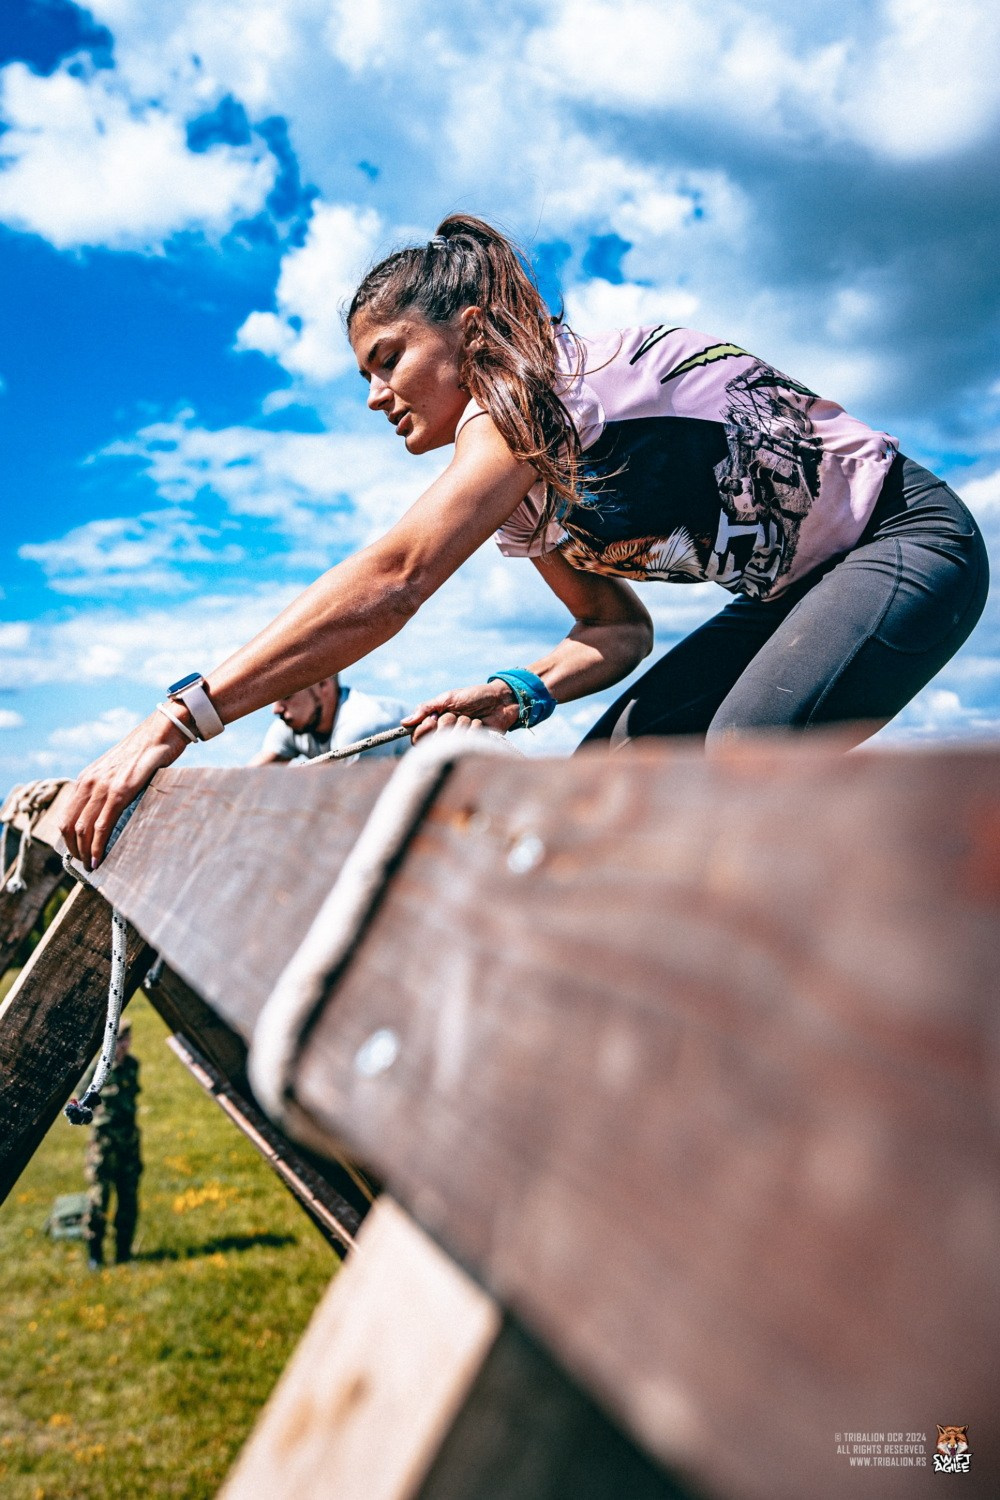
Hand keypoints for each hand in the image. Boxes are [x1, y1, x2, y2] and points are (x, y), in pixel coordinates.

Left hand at [59, 711, 190, 869]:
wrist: (162, 730)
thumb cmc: (146, 752)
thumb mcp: (120, 770)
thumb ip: (110, 787)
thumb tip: (112, 810)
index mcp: (86, 778)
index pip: (66, 816)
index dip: (68, 840)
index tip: (78, 854)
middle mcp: (89, 782)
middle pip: (69, 825)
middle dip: (74, 850)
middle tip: (85, 865)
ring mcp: (103, 786)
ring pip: (82, 828)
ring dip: (84, 851)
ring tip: (92, 866)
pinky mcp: (120, 790)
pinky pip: (102, 825)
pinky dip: (97, 845)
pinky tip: (99, 858)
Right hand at [403, 681, 520, 743]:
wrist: (500, 700)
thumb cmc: (473, 696)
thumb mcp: (448, 698)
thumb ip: (426, 708)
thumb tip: (404, 722)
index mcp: (435, 724)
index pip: (417, 738)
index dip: (424, 731)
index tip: (434, 720)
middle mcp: (445, 735)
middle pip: (435, 740)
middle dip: (448, 722)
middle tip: (458, 714)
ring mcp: (459, 742)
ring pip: (452, 741)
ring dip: (463, 724)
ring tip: (472, 717)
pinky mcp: (474, 746)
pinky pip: (469, 742)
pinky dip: (475, 729)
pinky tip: (481, 723)